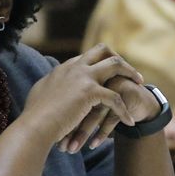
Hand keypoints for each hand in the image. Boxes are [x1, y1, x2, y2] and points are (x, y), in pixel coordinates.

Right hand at [21, 44, 142, 151]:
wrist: (34, 126)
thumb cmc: (34, 117)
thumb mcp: (40, 94)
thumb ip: (49, 86)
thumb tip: (48, 86)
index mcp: (64, 68)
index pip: (88, 56)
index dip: (101, 61)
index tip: (111, 71)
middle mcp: (75, 67)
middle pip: (102, 50)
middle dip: (119, 58)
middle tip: (130, 72)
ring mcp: (82, 77)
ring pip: (115, 65)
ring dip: (130, 73)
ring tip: (140, 85)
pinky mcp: (89, 92)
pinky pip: (115, 98)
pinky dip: (124, 110)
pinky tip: (129, 122)